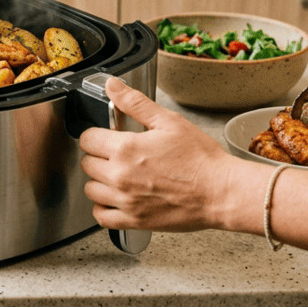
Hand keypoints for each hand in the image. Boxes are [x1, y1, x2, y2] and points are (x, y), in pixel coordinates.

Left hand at [79, 77, 239, 231]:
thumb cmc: (201, 159)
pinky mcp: (134, 220)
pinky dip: (104, 208)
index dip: (96, 135)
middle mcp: (121, 176)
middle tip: (117, 155)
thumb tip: (113, 86)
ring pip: (91, 190)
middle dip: (98, 156)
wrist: (221, 192)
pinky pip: (102, 217)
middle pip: (87, 164)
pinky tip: (116, 199)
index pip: (87, 139)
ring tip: (118, 176)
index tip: (106, 137)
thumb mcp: (169, 121)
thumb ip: (135, 103)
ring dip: (100, 181)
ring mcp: (126, 201)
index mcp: (126, 149)